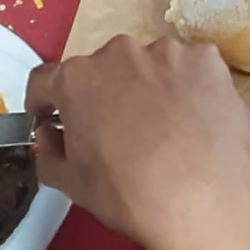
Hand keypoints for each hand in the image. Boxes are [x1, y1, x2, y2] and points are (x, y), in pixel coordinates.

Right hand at [27, 36, 249, 249]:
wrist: (203, 198)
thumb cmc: (133, 193)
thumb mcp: (72, 184)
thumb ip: (48, 151)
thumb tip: (49, 133)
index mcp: (78, 79)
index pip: (46, 80)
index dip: (46, 101)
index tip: (52, 114)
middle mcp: (119, 53)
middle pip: (104, 70)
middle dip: (106, 95)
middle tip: (120, 133)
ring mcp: (166, 51)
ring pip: (149, 66)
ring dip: (150, 88)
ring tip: (165, 130)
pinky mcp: (204, 58)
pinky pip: (189, 68)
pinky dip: (188, 88)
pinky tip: (193, 120)